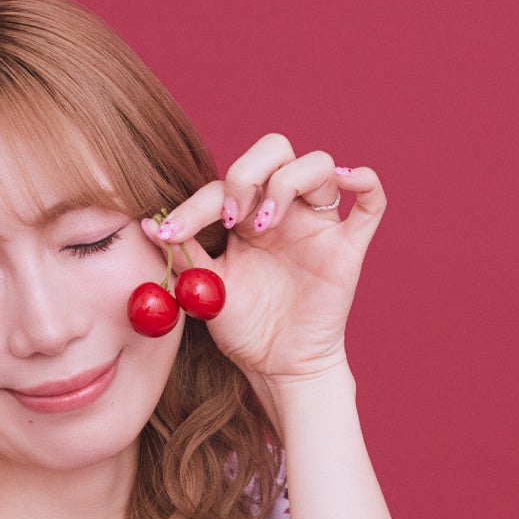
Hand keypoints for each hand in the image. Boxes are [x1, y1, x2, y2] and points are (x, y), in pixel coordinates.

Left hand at [141, 132, 385, 393]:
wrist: (278, 369)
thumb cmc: (244, 330)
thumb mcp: (207, 290)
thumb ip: (183, 254)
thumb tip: (147, 224)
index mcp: (247, 214)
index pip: (225, 181)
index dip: (197, 202)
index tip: (171, 232)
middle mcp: (285, 210)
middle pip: (276, 149)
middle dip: (248, 173)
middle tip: (232, 216)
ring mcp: (318, 226)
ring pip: (319, 164)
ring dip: (288, 183)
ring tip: (266, 225)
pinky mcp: (347, 250)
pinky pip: (371, 203)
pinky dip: (365, 182)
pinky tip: (348, 180)